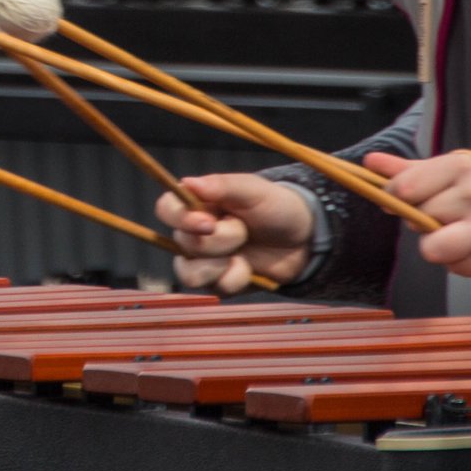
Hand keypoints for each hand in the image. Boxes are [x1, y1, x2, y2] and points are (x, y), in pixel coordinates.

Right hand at [157, 172, 316, 293]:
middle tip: (244, 231)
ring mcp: (205, 259)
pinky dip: (236, 279)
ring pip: (189, 273)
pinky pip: (214, 289)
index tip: (208, 223)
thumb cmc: (277, 206)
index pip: (166, 210)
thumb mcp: (253, 190)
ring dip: (220, 266)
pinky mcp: (218, 282)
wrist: (304, 240)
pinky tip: (250, 269)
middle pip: (183, 243)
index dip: (180, 219)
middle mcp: (194, 232)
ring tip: (243, 255)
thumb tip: (187, 182)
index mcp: (197, 203)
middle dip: (219, 241)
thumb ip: (222, 185)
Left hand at [367, 150, 470, 278]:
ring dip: (439, 246)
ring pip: (434, 250)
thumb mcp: (451, 168)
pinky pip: (457, 269)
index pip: (406, 187)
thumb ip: (408, 170)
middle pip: (418, 219)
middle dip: (423, 222)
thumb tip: (369, 163)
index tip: (399, 199)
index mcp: (462, 166)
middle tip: (443, 216)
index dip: (394, 196)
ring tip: (455, 234)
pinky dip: (461, 262)